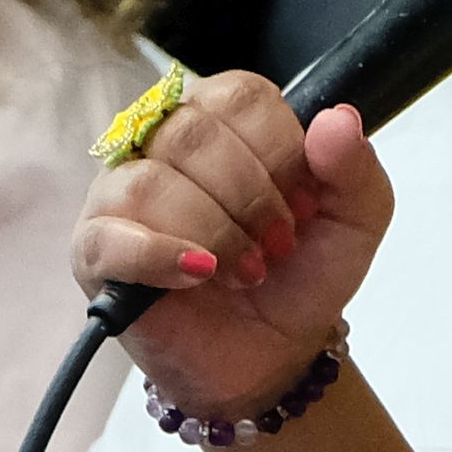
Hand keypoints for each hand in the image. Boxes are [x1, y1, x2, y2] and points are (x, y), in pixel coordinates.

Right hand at [75, 75, 384, 423]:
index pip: (240, 96)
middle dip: (251, 197)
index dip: (281, 152)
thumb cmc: (300, 278)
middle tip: (278, 245)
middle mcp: (163, 144)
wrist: (273, 356)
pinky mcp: (96, 251)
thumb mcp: (354, 222)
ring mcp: (121, 194)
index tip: (306, 205)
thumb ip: (356, 167)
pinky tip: (198, 274)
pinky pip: (110, 236)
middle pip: (193, 132)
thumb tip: (337, 120)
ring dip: (215, 232)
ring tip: (248, 271)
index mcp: (223, 121)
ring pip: (152, 181)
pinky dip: (160, 255)